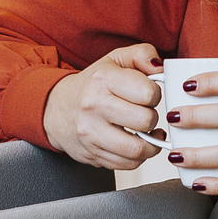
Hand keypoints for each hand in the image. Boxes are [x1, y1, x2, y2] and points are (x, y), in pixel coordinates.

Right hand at [41, 44, 166, 170]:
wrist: (56, 108)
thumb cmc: (92, 84)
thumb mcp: (115, 60)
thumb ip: (142, 54)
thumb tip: (160, 66)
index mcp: (103, 79)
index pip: (148, 92)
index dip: (155, 94)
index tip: (148, 94)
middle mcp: (94, 106)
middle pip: (146, 121)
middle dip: (152, 118)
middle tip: (145, 113)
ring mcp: (91, 133)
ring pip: (138, 149)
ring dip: (151, 143)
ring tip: (147, 132)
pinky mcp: (92, 154)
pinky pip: (128, 164)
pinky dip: (138, 157)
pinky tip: (135, 143)